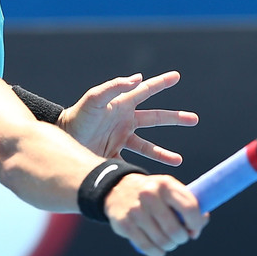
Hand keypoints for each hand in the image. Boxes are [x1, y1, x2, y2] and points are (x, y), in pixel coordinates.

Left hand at [59, 71, 197, 165]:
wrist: (62, 141)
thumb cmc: (78, 117)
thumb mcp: (94, 99)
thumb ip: (114, 87)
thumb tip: (137, 77)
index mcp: (122, 105)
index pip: (145, 91)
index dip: (161, 83)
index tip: (176, 76)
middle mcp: (124, 121)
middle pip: (156, 118)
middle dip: (175, 118)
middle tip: (194, 119)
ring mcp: (121, 139)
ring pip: (148, 147)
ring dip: (163, 153)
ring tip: (178, 161)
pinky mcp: (114, 155)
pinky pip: (133, 163)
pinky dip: (143, 171)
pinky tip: (151, 179)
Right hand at [103, 173, 206, 255]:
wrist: (118, 188)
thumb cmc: (153, 193)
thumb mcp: (169, 190)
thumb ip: (187, 203)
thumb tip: (202, 222)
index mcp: (166, 184)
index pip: (190, 208)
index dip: (196, 224)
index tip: (194, 229)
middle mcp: (150, 195)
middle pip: (175, 230)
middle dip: (182, 238)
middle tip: (180, 237)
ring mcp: (136, 210)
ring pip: (162, 241)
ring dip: (170, 246)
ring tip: (169, 242)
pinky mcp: (125, 224)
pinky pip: (147, 247)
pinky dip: (157, 253)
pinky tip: (159, 250)